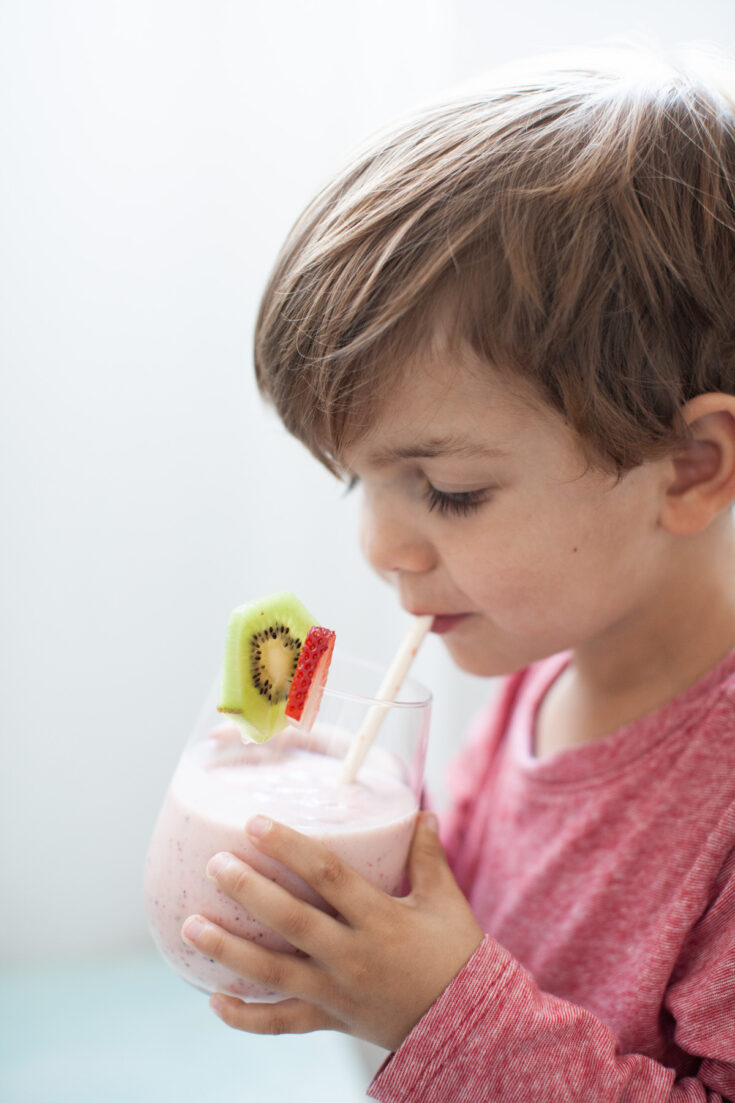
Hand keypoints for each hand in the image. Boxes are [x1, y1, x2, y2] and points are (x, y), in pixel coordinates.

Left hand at [180, 812, 484, 1050]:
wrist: (467, 1025)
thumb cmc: (457, 954)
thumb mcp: (446, 900)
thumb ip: (428, 856)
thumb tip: (420, 813)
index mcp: (380, 918)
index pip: (327, 875)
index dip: (289, 847)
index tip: (255, 824)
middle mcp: (352, 955)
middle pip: (291, 921)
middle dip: (249, 892)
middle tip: (214, 864)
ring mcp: (336, 992)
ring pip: (273, 973)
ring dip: (229, 950)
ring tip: (191, 925)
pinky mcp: (330, 1020)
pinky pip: (281, 1023)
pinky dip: (244, 1017)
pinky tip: (212, 1000)